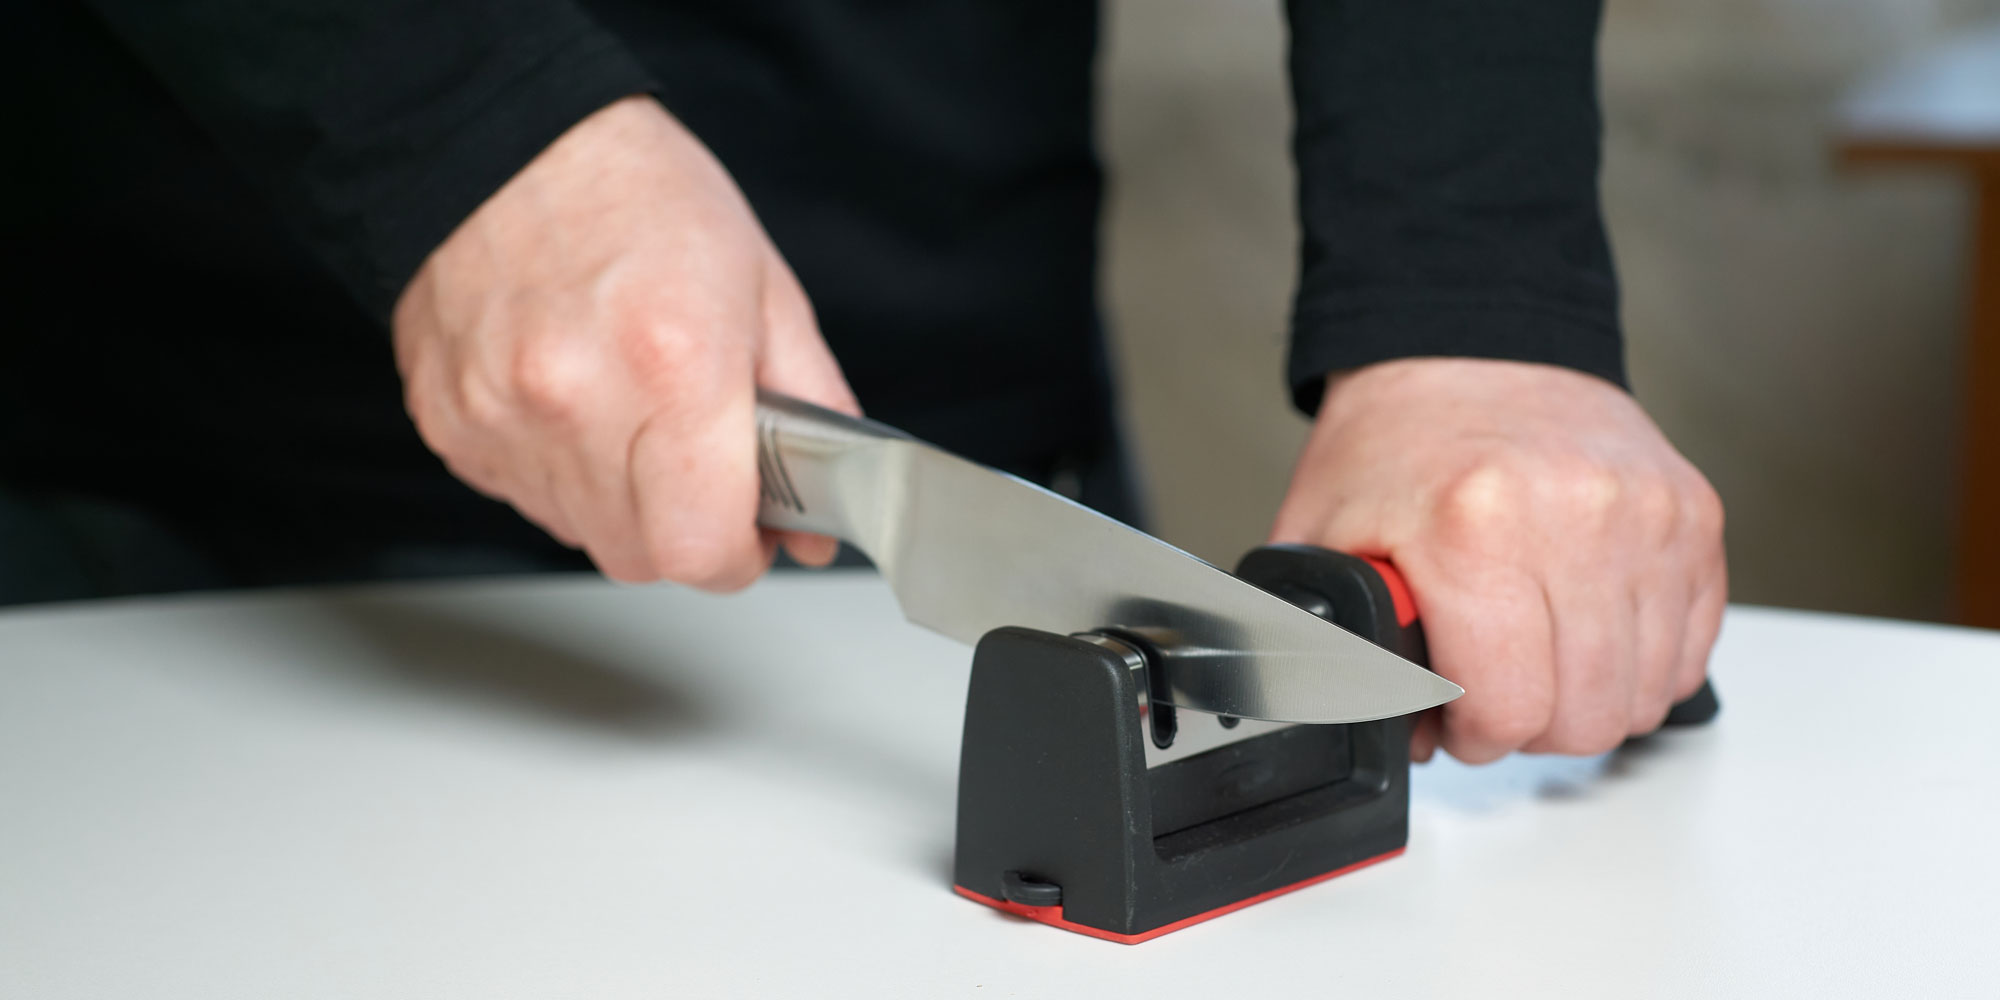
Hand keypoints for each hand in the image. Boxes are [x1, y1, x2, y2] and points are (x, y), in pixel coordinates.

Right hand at [392, 96, 856, 588]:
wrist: (503, 138)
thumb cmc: (641, 198)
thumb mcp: (766, 290)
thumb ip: (810, 415)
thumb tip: (817, 524)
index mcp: (673, 366)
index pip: (701, 549)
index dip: (737, 556)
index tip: (749, 532)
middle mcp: (576, 400)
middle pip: (640, 556)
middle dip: (683, 530)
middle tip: (697, 464)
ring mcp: (500, 416)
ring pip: (579, 533)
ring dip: (619, 501)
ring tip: (628, 410)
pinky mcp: (450, 422)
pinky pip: (522, 495)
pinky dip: (558, 471)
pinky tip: (572, 399)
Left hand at [1269, 358, 1725, 761]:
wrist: (1468, 346)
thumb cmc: (1397, 443)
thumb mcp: (1325, 538)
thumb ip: (1339, 643)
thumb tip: (1381, 729)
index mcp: (1473, 527)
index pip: (1509, 709)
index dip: (1472, 735)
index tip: (1454, 718)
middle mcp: (1575, 515)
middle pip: (1586, 715)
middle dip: (1530, 727)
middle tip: (1493, 692)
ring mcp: (1648, 514)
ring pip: (1644, 693)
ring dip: (1588, 701)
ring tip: (1538, 662)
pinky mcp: (1694, 513)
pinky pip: (1689, 647)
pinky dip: (1641, 665)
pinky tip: (1586, 636)